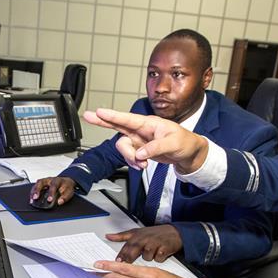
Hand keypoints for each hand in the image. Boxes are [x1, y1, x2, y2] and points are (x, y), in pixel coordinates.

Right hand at [29, 177, 75, 205]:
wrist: (66, 182)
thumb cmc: (66, 186)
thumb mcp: (69, 192)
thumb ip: (65, 197)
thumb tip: (60, 202)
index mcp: (57, 180)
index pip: (53, 186)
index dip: (51, 193)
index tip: (49, 200)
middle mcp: (49, 179)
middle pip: (41, 182)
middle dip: (37, 190)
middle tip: (35, 198)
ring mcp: (44, 181)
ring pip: (37, 184)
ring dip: (33, 192)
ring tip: (32, 200)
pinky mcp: (41, 184)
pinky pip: (35, 187)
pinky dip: (32, 193)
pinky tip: (32, 199)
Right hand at [84, 108, 208, 172]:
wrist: (189, 153)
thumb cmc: (185, 142)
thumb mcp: (173, 143)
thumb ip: (155, 148)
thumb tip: (140, 154)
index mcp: (149, 123)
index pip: (128, 119)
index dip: (112, 116)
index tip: (98, 112)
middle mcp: (141, 130)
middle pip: (117, 126)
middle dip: (102, 122)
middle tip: (88, 116)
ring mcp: (139, 140)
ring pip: (123, 147)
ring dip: (129, 157)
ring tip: (142, 164)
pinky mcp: (140, 149)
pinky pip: (129, 156)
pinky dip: (133, 163)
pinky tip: (142, 165)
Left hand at [106, 225, 182, 262]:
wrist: (174, 232)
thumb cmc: (154, 233)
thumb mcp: (137, 232)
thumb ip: (122, 236)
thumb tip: (108, 236)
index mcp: (137, 235)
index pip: (126, 246)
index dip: (121, 255)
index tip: (115, 263)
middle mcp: (145, 238)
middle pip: (134, 250)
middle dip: (129, 259)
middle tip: (127, 266)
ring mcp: (155, 243)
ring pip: (147, 256)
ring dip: (148, 258)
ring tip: (151, 254)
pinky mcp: (165, 248)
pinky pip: (158, 258)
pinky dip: (158, 258)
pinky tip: (159, 255)